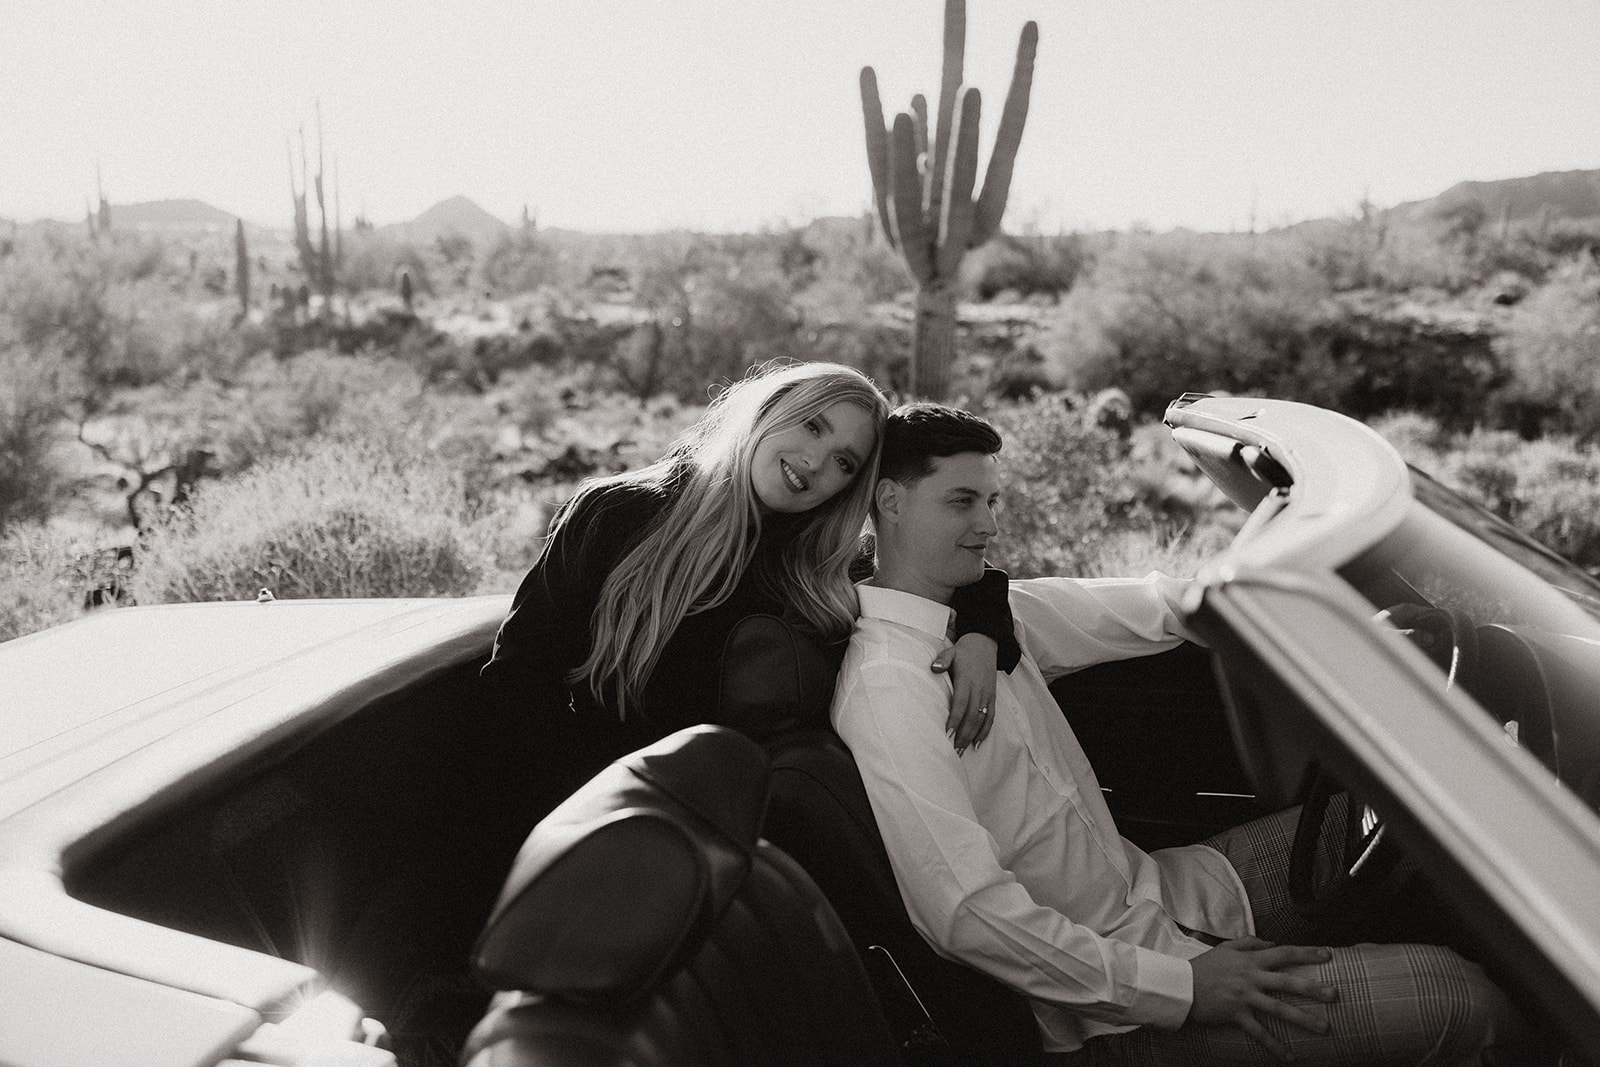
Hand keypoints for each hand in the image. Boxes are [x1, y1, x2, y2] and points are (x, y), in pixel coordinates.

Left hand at [931, 633, 997, 753]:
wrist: (986, 644)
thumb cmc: (964, 651)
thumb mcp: (951, 651)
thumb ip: (942, 660)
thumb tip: (934, 668)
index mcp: (967, 680)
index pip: (961, 704)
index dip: (955, 720)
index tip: (947, 734)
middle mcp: (979, 690)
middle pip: (971, 717)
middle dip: (962, 735)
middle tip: (953, 751)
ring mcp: (987, 695)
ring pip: (981, 720)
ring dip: (972, 737)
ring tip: (962, 751)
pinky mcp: (992, 697)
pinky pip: (990, 717)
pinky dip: (985, 731)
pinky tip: (977, 743)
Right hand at [1188, 937, 1336, 1060]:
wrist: (1181, 985)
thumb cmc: (1204, 966)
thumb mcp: (1225, 948)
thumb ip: (1250, 943)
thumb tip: (1272, 944)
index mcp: (1251, 960)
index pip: (1284, 952)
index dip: (1307, 953)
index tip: (1328, 954)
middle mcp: (1251, 977)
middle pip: (1287, 981)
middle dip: (1313, 988)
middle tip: (1335, 994)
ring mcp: (1244, 997)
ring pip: (1279, 1008)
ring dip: (1303, 1019)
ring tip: (1325, 1028)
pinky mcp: (1236, 1015)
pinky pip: (1260, 1032)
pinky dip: (1275, 1046)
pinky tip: (1291, 1057)